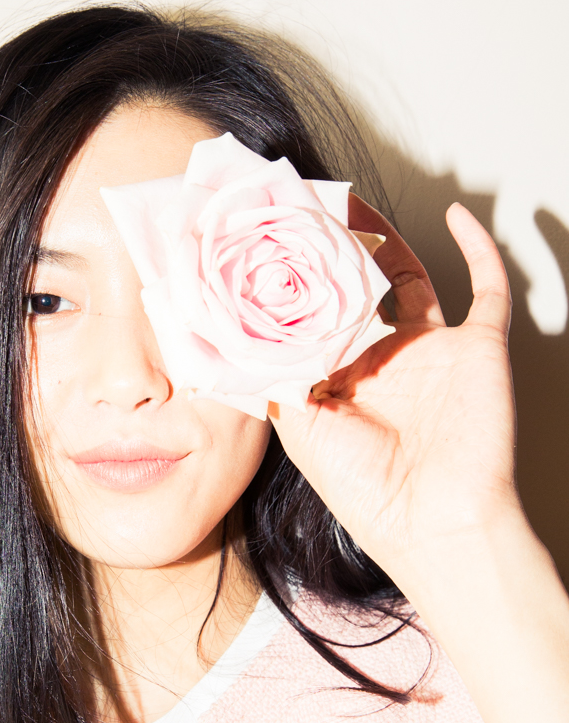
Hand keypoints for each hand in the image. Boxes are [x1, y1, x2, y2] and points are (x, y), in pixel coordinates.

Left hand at [267, 197, 521, 583]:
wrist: (435, 522)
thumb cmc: (367, 492)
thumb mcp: (300, 429)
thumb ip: (274, 376)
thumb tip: (235, 332)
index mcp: (342, 383)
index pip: (313, 318)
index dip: (291, 284)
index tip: (263, 246)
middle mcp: (384, 362)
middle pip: (355, 288)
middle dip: (330, 250)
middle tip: (301, 208)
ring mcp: (432, 352)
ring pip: (406, 276)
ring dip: (381, 238)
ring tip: (349, 201)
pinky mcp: (477, 348)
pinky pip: (488, 287)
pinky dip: (477, 247)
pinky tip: (456, 216)